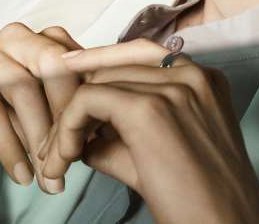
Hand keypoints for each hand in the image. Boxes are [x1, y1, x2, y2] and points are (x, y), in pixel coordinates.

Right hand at [0, 23, 85, 193]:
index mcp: (45, 39)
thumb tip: (97, 134)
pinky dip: (9, 148)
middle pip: (51, 64)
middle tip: (74, 157)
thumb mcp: (44, 110)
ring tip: (49, 177)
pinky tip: (22, 177)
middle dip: (65, 113)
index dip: (87, 99)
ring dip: (38, 137)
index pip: (76, 60)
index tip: (96, 140)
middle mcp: (16, 37)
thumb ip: (70, 111)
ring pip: (21, 86)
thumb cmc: (8, 111)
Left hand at [35, 39, 258, 223]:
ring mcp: (172, 87)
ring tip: (56, 160)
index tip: (68, 104)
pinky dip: (65, 129)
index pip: (136, 57)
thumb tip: (77, 133)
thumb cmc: (200, 201)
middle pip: (110, 68)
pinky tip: (64, 160)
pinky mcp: (148, 109)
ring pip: (93, 83)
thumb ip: (120, 134)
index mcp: (203, 79)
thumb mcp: (160, 153)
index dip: (96, 76)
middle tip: (55, 147)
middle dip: (75, 103)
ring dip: (65, 122)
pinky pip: (86, 101)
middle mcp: (191, 73)